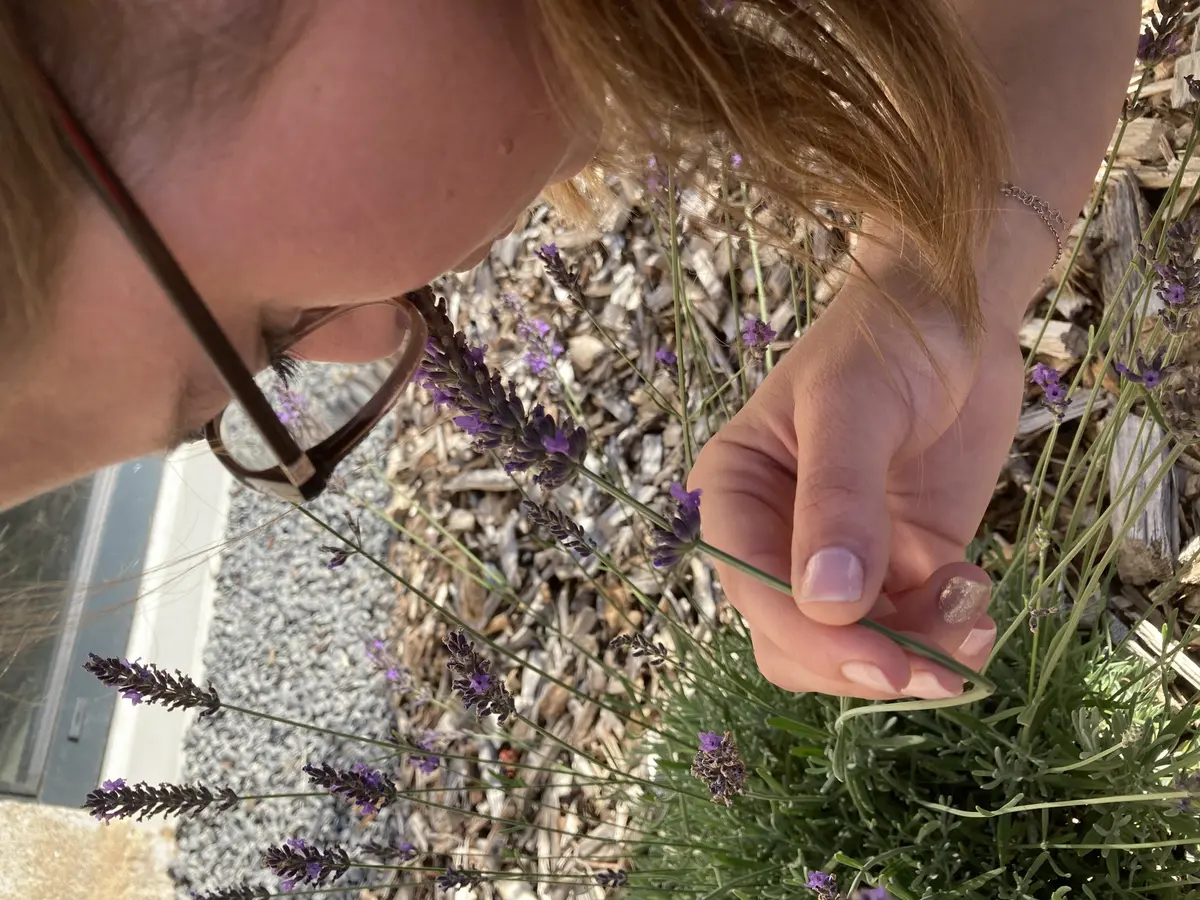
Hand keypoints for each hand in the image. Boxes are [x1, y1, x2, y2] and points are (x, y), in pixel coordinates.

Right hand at [690, 273, 1024, 698]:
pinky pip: (910, 630)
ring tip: (974, 617)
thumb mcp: (853, 408)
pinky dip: (947, 632)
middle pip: (794, 642)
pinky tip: (976, 587)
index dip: (812, 639)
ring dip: (917, 655)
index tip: (886, 663)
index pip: (753, 591)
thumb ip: (837, 502)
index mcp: (736, 494)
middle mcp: (776, 536)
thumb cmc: (888, 337)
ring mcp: (841, 556)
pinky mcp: (901, 565)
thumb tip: (828, 605)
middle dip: (862, 665)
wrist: (960, 313)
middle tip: (937, 671)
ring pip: (854, 650)